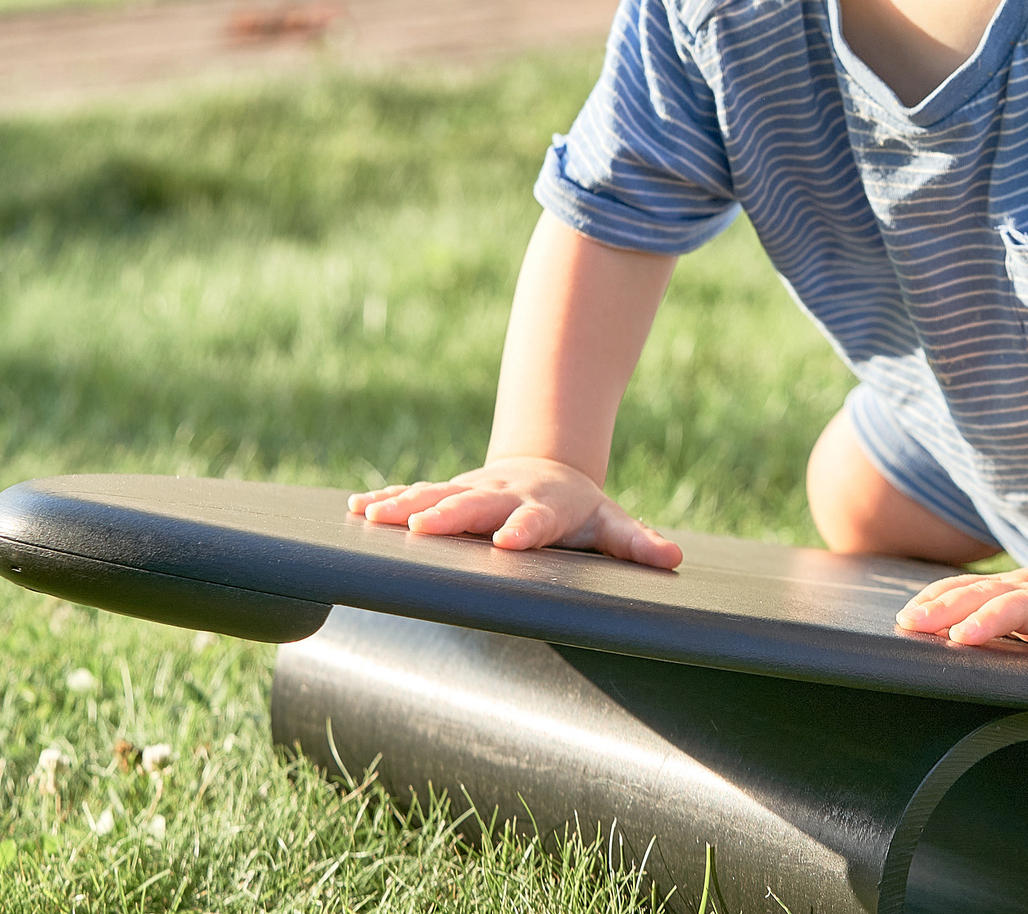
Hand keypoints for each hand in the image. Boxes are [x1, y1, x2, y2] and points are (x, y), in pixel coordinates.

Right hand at [347, 459, 681, 569]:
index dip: (524, 530)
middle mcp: (503, 495)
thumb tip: (674, 558)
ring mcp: (471, 491)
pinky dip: (384, 500)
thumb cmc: (581, 510)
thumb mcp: (612, 524)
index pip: (537, 519)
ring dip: (404, 506)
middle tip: (422, 531)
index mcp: (546, 507)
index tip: (508, 544)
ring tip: (372, 519)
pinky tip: (354, 510)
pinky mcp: (447, 493)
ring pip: (435, 495)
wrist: (547, 469)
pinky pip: (413, 494)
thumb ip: (637, 543)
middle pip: (475, 505)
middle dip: (449, 516)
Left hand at [893, 564, 1027, 689]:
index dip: (934, 600)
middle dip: (948, 608)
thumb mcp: (1023, 603)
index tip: (904, 619)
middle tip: (916, 624)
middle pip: (985, 593)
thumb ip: (987, 613)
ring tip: (965, 638)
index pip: (966, 587)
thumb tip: (932, 634)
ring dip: (991, 620)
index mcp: (1012, 586)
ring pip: (1023, 608)